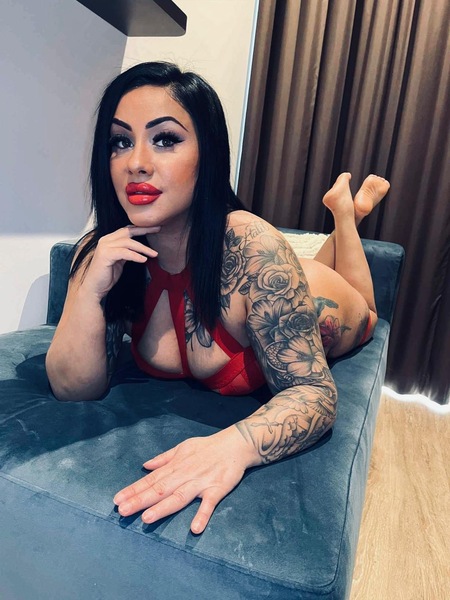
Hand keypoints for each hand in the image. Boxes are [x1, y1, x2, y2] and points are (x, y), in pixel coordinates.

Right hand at [82, 226, 159, 299]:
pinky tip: (144, 260)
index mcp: (109, 240)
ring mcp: (104, 247)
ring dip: (143, 248)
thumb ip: (126, 252)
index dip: (141, 228)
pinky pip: (125, 253)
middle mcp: (105, 240)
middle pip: (128, 231)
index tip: (154, 228)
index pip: (126, 230)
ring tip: (154, 254)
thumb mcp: (119, 261)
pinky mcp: (105, 255)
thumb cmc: (107, 276)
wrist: (94, 288)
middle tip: (158, 230)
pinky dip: (135, 256)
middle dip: (144, 230)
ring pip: (128, 242)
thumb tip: (138, 249)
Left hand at [113, 427, 256, 533]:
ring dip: (163, 507)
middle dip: (140, 500)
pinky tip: (194, 528)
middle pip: (160, 489)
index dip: (134, 489)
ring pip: (179, 497)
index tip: (117, 499)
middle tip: (122, 510)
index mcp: (175, 466)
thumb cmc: (207, 447)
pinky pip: (209, 504)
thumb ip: (163, 458)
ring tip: (147, 518)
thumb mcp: (182, 447)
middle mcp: (184, 475)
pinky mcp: (217, 489)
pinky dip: (202, 515)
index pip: (151, 480)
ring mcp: (200, 483)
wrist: (235, 444)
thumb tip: (145, 466)